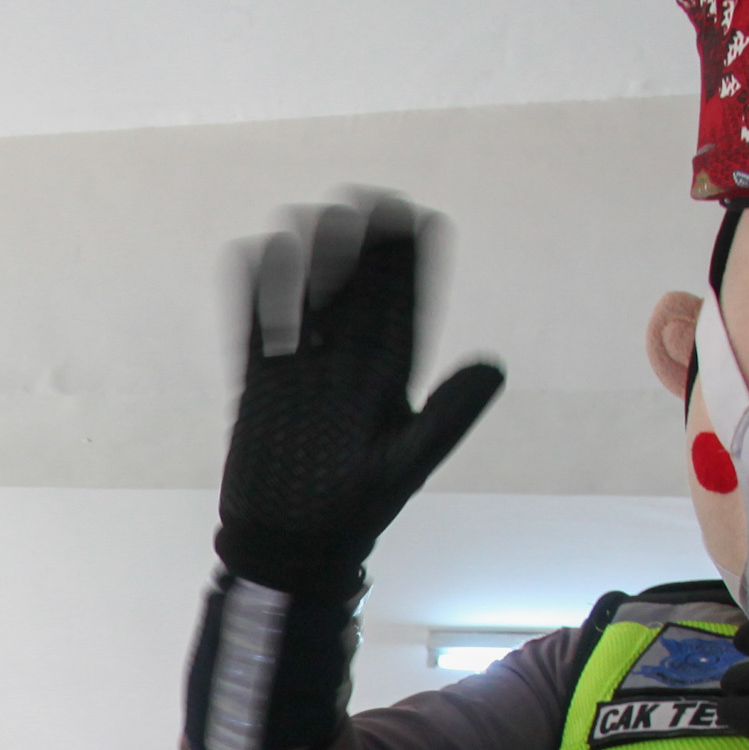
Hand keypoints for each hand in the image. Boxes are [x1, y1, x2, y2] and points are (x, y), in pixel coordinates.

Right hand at [215, 192, 503, 595]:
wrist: (289, 548)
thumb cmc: (353, 512)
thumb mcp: (406, 463)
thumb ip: (446, 416)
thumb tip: (494, 366)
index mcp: (389, 380)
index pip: (404, 308)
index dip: (411, 264)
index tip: (416, 216)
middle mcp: (347, 368)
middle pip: (357, 295)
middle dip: (361, 250)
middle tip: (364, 201)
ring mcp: (301, 374)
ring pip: (308, 304)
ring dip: (309, 264)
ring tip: (310, 218)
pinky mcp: (260, 387)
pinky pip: (257, 330)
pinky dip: (255, 296)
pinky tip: (254, 256)